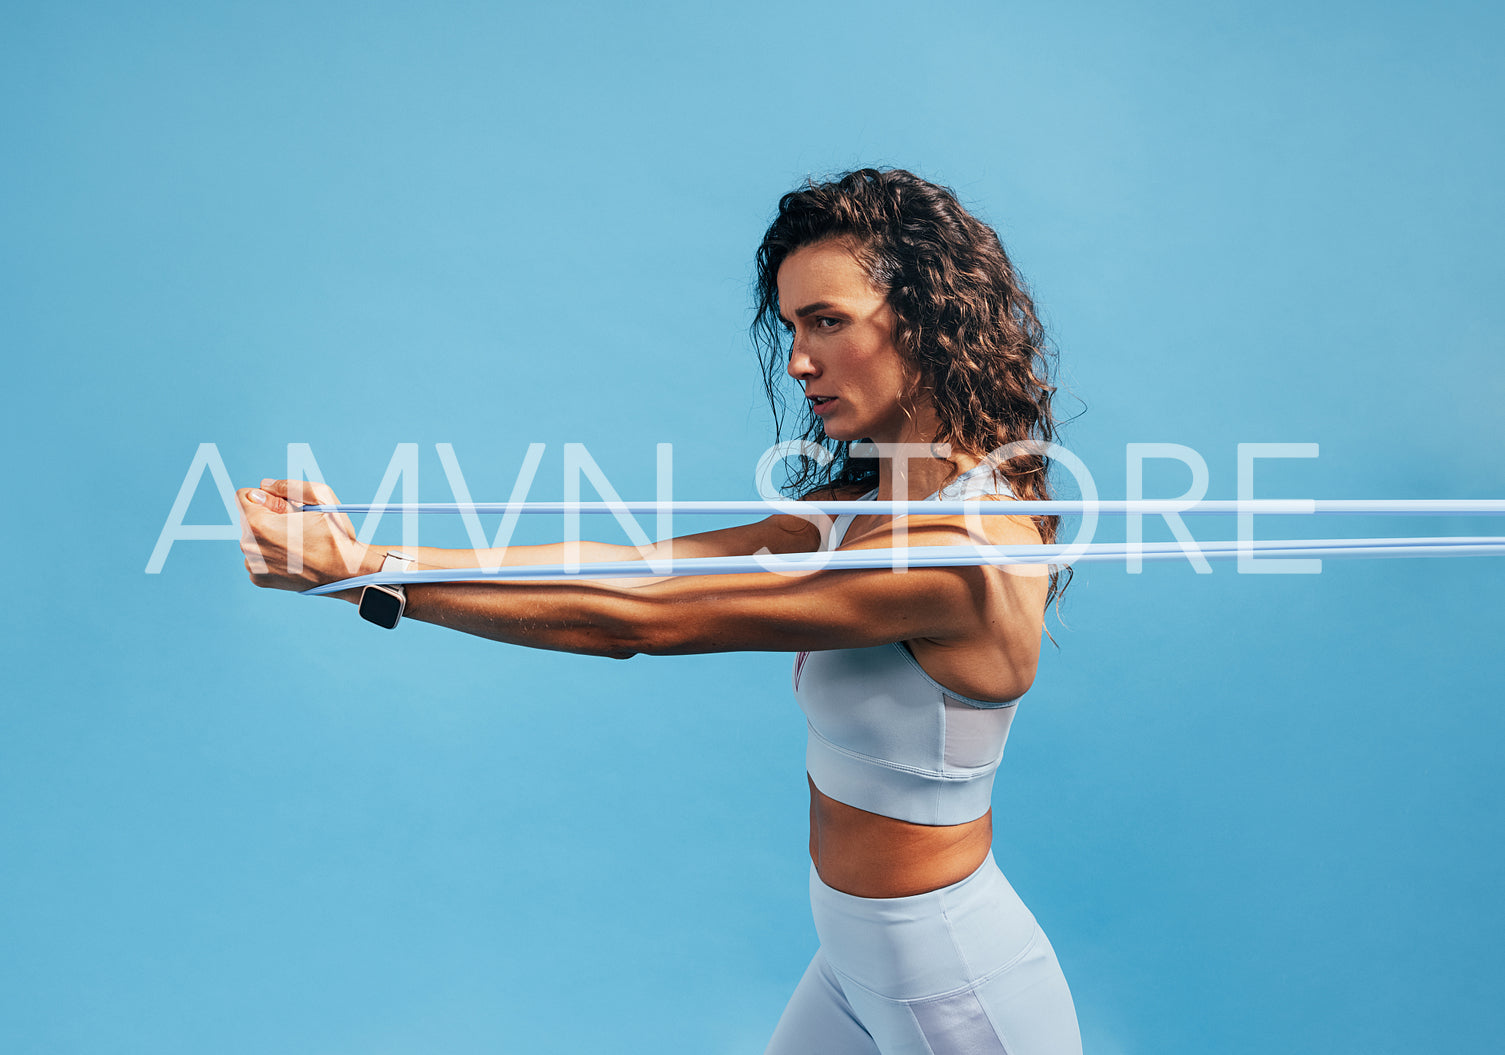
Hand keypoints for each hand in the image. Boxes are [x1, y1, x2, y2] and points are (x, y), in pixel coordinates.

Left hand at [238, 479, 372, 594]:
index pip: (244, 496)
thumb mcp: (321, 497)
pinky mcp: (258, 579)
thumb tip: (263, 486)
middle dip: (268, 517)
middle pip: (248, 518)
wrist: (346, 573)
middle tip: (296, 527)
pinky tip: (292, 558)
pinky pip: (257, 557)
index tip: (285, 507)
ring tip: (297, 543)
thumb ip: (287, 485)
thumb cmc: (336, 534)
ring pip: (252, 538)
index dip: (267, 497)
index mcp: (258, 524)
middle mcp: (248, 546)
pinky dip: (271, 554)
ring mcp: (252, 565)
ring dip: (269, 536)